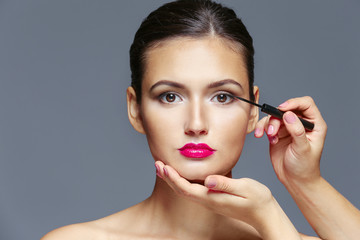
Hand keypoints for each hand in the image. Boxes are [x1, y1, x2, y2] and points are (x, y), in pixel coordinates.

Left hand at [155, 161, 300, 238]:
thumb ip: (225, 184)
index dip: (173, 178)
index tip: (164, 166)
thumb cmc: (258, 200)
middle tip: (157, 164)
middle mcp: (208, 202)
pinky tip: (182, 175)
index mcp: (212, 198)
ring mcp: (210, 202)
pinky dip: (183, 182)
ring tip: (164, 168)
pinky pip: (193, 191)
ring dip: (173, 180)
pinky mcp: (214, 199)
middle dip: (168, 178)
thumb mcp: (244, 188)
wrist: (265, 215)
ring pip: (186, 191)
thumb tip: (208, 180)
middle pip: (182, 191)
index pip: (186, 189)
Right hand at [255, 96, 326, 184]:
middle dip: (277, 117)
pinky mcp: (277, 133)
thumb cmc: (304, 167)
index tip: (282, 109)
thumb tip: (289, 114)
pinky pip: (267, 124)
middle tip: (272, 129)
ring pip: (275, 116)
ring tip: (269, 136)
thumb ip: (297, 131)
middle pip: (287, 108)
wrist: (294, 180)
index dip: (294, 103)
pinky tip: (263, 137)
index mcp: (314, 125)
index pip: (306, 104)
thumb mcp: (303, 149)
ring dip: (269, 124)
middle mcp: (301, 124)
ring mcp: (288, 128)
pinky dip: (263, 128)